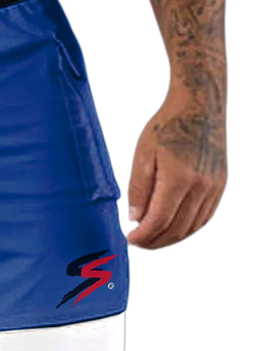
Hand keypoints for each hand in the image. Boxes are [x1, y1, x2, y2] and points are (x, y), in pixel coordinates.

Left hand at [127, 90, 226, 248]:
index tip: (130, 239)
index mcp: (178, 179)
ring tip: (152, 239)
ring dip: (171, 238)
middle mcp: (201, 186)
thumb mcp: (143, 155)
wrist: (199, 107)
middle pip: (177, 228)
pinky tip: (173, 228)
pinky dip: (188, 228)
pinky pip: (205, 216)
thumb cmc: (166, 127)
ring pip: (192, 226)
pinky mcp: (220, 184)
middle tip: (138, 243)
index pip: (160, 220)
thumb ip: (139, 189)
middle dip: (155, 241)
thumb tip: (136, 219)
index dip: (144, 235)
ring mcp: (214, 187)